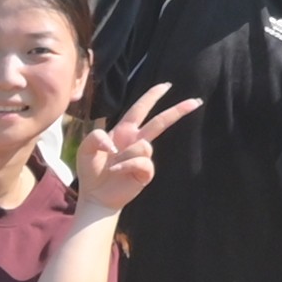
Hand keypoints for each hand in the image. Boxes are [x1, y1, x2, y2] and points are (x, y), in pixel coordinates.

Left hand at [69, 84, 196, 224]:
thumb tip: (115, 144)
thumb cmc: (90, 170)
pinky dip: (126, 165)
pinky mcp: (145, 173)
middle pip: (160, 122)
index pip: (140, 109)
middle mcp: (136, 141)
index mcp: (123, 131)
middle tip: (196, 101)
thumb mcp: (85, 148)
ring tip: (112, 166)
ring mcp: (142, 157)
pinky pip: (142, 161)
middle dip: (177, 111)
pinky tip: (117, 172)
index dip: (152, 96)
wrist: (94, 195)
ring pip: (144, 145)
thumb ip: (96, 136)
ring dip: (125, 155)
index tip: (166, 85)